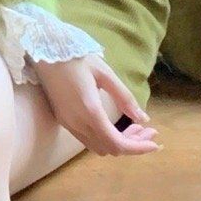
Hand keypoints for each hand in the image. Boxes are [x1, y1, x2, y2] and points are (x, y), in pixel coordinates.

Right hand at [29, 53, 160, 155]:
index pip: (117, 144)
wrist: (44, 52)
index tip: (155, 143)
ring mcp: (68, 124)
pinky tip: (114, 125)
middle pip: (109, 149)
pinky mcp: (63, 121)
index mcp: (90, 111)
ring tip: (134, 128)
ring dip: (118, 143)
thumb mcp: (105, 73)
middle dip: (132, 144)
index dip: (138, 148)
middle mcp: (78, 123)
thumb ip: (124, 97)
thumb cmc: (77, 58)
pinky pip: (87, 140)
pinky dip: (104, 138)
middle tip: (147, 130)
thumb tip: (143, 118)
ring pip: (98, 147)